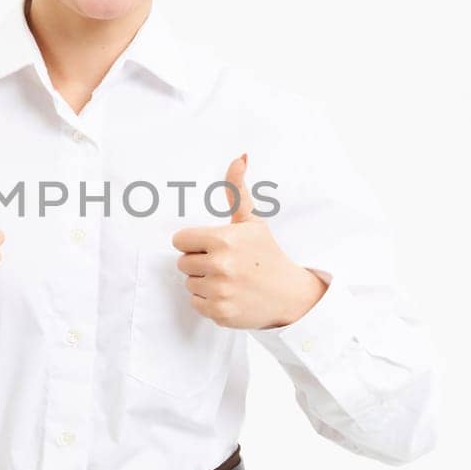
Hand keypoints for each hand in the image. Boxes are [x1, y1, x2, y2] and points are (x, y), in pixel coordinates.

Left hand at [169, 152, 327, 329]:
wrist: (290, 294)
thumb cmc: (267, 254)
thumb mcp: (252, 222)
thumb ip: (237, 190)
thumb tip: (239, 156)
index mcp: (222, 239)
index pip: (180, 240)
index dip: (195, 243)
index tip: (214, 246)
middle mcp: (219, 265)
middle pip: (183, 263)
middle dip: (200, 263)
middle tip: (227, 265)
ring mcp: (219, 291)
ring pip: (189, 283)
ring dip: (204, 283)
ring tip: (230, 280)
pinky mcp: (219, 312)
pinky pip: (196, 303)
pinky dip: (209, 302)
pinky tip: (230, 295)